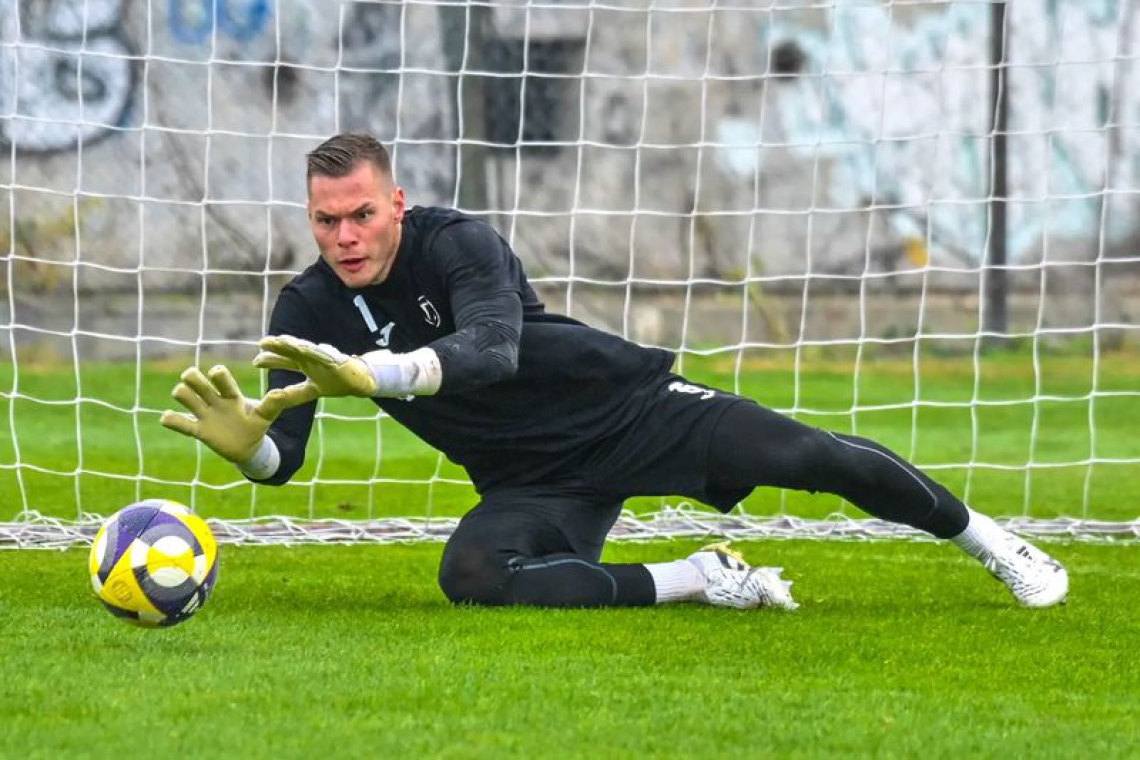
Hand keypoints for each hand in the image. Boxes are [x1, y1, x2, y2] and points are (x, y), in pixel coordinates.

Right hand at [159, 365, 292, 463]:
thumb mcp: (266, 416)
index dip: (216, 373)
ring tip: (188, 400)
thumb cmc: (256, 426)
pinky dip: (170, 420)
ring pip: (184, 395)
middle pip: (195, 379)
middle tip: (195, 383)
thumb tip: (280, 392)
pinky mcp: (199, 430)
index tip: (216, 375)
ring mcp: (205, 415)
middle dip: (192, 377)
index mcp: (232, 395)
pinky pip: (180, 423)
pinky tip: (168, 417)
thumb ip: (272, 405)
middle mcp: (215, 401)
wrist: (248, 447)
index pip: (220, 376)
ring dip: (182, 394)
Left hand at [253, 335, 377, 404]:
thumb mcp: (313, 390)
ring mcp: (325, 358)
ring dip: (293, 345)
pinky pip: (324, 355)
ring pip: (306, 349)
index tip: (256, 362)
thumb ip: (295, 394)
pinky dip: (313, 351)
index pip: (286, 361)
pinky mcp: (337, 360)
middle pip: (292, 351)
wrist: (362, 381)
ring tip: (280, 340)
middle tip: (262, 343)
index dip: (271, 361)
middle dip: (277, 347)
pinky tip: (303, 347)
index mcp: (306, 365)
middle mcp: (313, 359)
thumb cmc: (338, 382)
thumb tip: (276, 398)